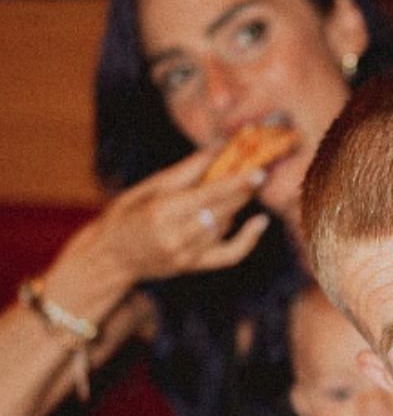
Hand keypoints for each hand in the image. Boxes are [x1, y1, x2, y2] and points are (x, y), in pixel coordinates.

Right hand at [75, 147, 271, 287]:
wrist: (110, 257)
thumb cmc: (126, 214)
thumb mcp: (148, 188)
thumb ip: (185, 171)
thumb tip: (218, 149)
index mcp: (160, 212)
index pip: (207, 196)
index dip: (235, 184)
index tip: (258, 171)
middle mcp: (175, 236)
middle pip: (220, 210)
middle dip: (242, 190)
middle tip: (257, 171)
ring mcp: (186, 255)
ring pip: (225, 225)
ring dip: (234, 206)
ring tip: (231, 191)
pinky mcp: (194, 266)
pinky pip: (231, 254)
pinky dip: (249, 238)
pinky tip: (259, 221)